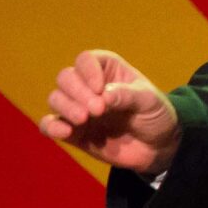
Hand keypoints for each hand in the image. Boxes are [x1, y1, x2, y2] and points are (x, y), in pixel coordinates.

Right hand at [40, 48, 181, 175]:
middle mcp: (88, 86)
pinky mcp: (72, 132)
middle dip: (77, 92)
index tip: (100, 88)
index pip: (85, 60)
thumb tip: (104, 95)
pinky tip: (65, 132)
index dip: (88, 72)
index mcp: (107, 70)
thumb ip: (127, 96)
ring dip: (66, 107)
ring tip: (84, 119)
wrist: (157, 147)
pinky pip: (49, 125)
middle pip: (66, 78)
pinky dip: (51, 126)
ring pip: (55, 99)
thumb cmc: (155, 115)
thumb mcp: (150, 102)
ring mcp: (78, 109)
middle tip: (97, 109)